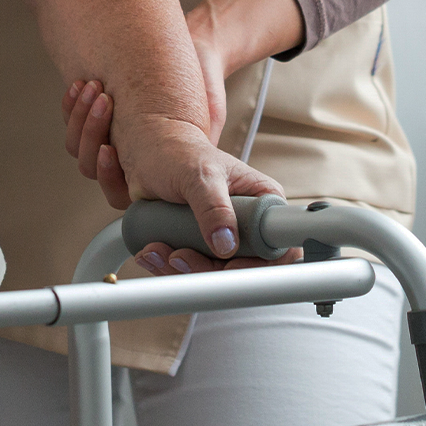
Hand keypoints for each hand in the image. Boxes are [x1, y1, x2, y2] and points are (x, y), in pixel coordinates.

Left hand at [67, 84, 289, 271]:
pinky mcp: (198, 246)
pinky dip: (167, 265)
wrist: (147, 154)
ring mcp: (222, 236)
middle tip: (179, 255)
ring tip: (157, 248)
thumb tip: (226, 243)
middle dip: (205, 269)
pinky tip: (152, 250)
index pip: (278, 246)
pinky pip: (189, 269)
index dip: (256, 264)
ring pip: (212, 273)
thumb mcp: (199, 175)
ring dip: (179, 268)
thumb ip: (214, 207)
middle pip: (241, 267)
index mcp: (261, 201)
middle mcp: (246, 222)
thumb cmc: (178, 152)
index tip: (227, 265)